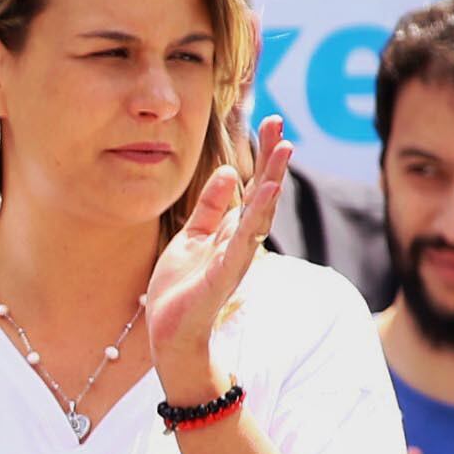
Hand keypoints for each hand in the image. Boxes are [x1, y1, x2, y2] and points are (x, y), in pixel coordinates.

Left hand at [144, 114, 290, 391]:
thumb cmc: (181, 288)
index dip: (260, 154)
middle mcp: (241, 239)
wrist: (169, 332)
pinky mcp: (226, 273)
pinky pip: (244, 240)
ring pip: (260, 212)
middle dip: (270, 158)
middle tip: (279, 122)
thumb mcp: (192, 236)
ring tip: (284, 148)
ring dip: (272, 180)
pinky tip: (267, 192)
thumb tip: (228, 170)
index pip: (251, 184)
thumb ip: (211, 207)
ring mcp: (237, 256)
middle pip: (261, 192)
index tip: (269, 120)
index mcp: (231, 229)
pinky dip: (257, 215)